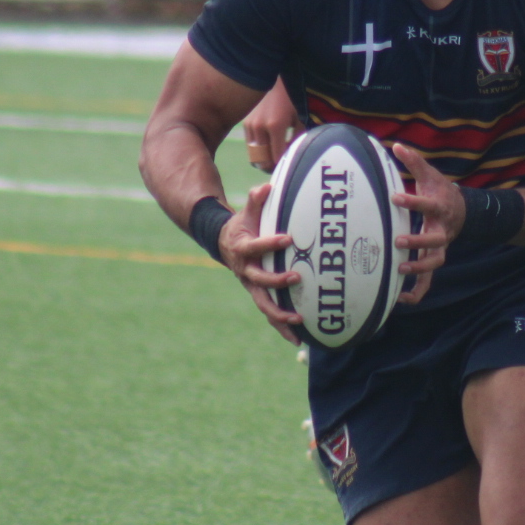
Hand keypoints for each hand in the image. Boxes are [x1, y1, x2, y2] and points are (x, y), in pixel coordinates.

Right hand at [219, 182, 302, 342]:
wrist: (226, 245)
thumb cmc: (243, 226)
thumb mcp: (246, 212)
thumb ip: (256, 200)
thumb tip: (266, 186)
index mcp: (242, 249)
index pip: (256, 247)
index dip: (270, 243)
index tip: (288, 239)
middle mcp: (246, 271)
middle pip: (259, 281)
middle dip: (277, 282)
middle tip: (297, 278)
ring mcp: (252, 286)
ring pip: (264, 304)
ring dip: (280, 315)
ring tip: (299, 321)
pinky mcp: (259, 296)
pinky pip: (270, 314)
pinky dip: (282, 327)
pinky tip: (299, 339)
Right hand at [243, 79, 301, 170]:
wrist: (277, 80)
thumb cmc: (293, 98)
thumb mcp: (301, 118)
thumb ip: (298, 139)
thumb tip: (293, 156)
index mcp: (275, 126)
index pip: (276, 157)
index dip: (283, 165)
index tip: (290, 164)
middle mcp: (259, 127)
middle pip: (262, 160)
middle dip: (272, 166)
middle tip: (282, 165)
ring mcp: (250, 125)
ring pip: (254, 155)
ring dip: (264, 159)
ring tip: (275, 156)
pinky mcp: (246, 123)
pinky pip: (250, 145)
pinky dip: (258, 150)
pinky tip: (268, 145)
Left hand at [389, 144, 461, 305]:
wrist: (462, 211)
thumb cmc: (440, 192)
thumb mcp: (429, 175)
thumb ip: (413, 162)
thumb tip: (396, 146)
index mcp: (439, 208)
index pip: (426, 205)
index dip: (412, 202)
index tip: (396, 197)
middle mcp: (442, 231)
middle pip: (435, 241)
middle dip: (418, 243)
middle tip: (398, 241)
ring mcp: (439, 247)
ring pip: (434, 264)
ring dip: (419, 270)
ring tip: (399, 270)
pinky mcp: (433, 260)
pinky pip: (428, 281)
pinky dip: (417, 292)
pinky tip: (400, 299)